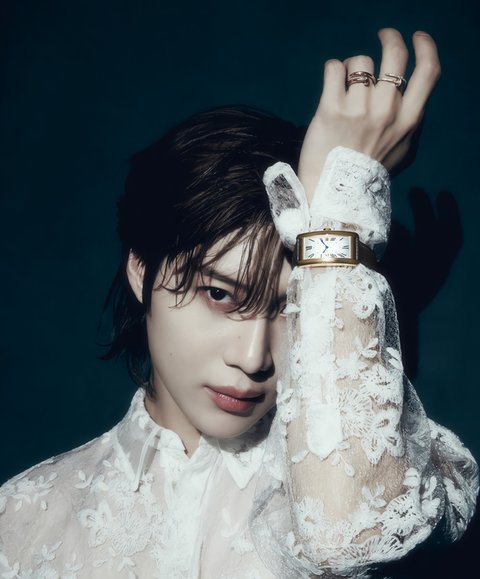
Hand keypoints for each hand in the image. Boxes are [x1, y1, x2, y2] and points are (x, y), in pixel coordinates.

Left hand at [298, 29, 440, 198]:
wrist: (335, 194)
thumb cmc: (368, 173)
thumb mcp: (402, 150)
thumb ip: (408, 121)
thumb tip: (407, 95)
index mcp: (408, 120)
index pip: (428, 72)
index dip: (426, 47)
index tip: (417, 37)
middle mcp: (386, 111)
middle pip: (394, 54)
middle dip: (389, 37)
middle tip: (383, 35)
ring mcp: (358, 109)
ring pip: (360, 62)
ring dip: (353, 68)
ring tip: (346, 87)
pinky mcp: (330, 109)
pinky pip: (334, 68)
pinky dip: (332, 72)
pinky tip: (331, 86)